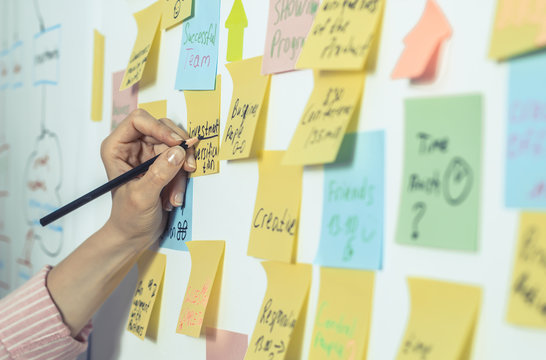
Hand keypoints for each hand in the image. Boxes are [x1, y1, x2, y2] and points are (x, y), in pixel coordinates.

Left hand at [100, 109, 195, 251]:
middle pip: (163, 129)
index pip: (140, 120)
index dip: (160, 128)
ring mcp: (149, 155)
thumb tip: (178, 152)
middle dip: (178, 149)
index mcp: (117, 147)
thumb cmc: (128, 218)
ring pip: (175, 146)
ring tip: (175, 194)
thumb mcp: (142, 196)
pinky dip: (182, 177)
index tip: (177, 144)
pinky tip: (175, 196)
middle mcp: (133, 146)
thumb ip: (159, 173)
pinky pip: (181, 160)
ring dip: (181, 169)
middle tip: (188, 168)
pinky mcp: (163, 165)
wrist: (134, 236)